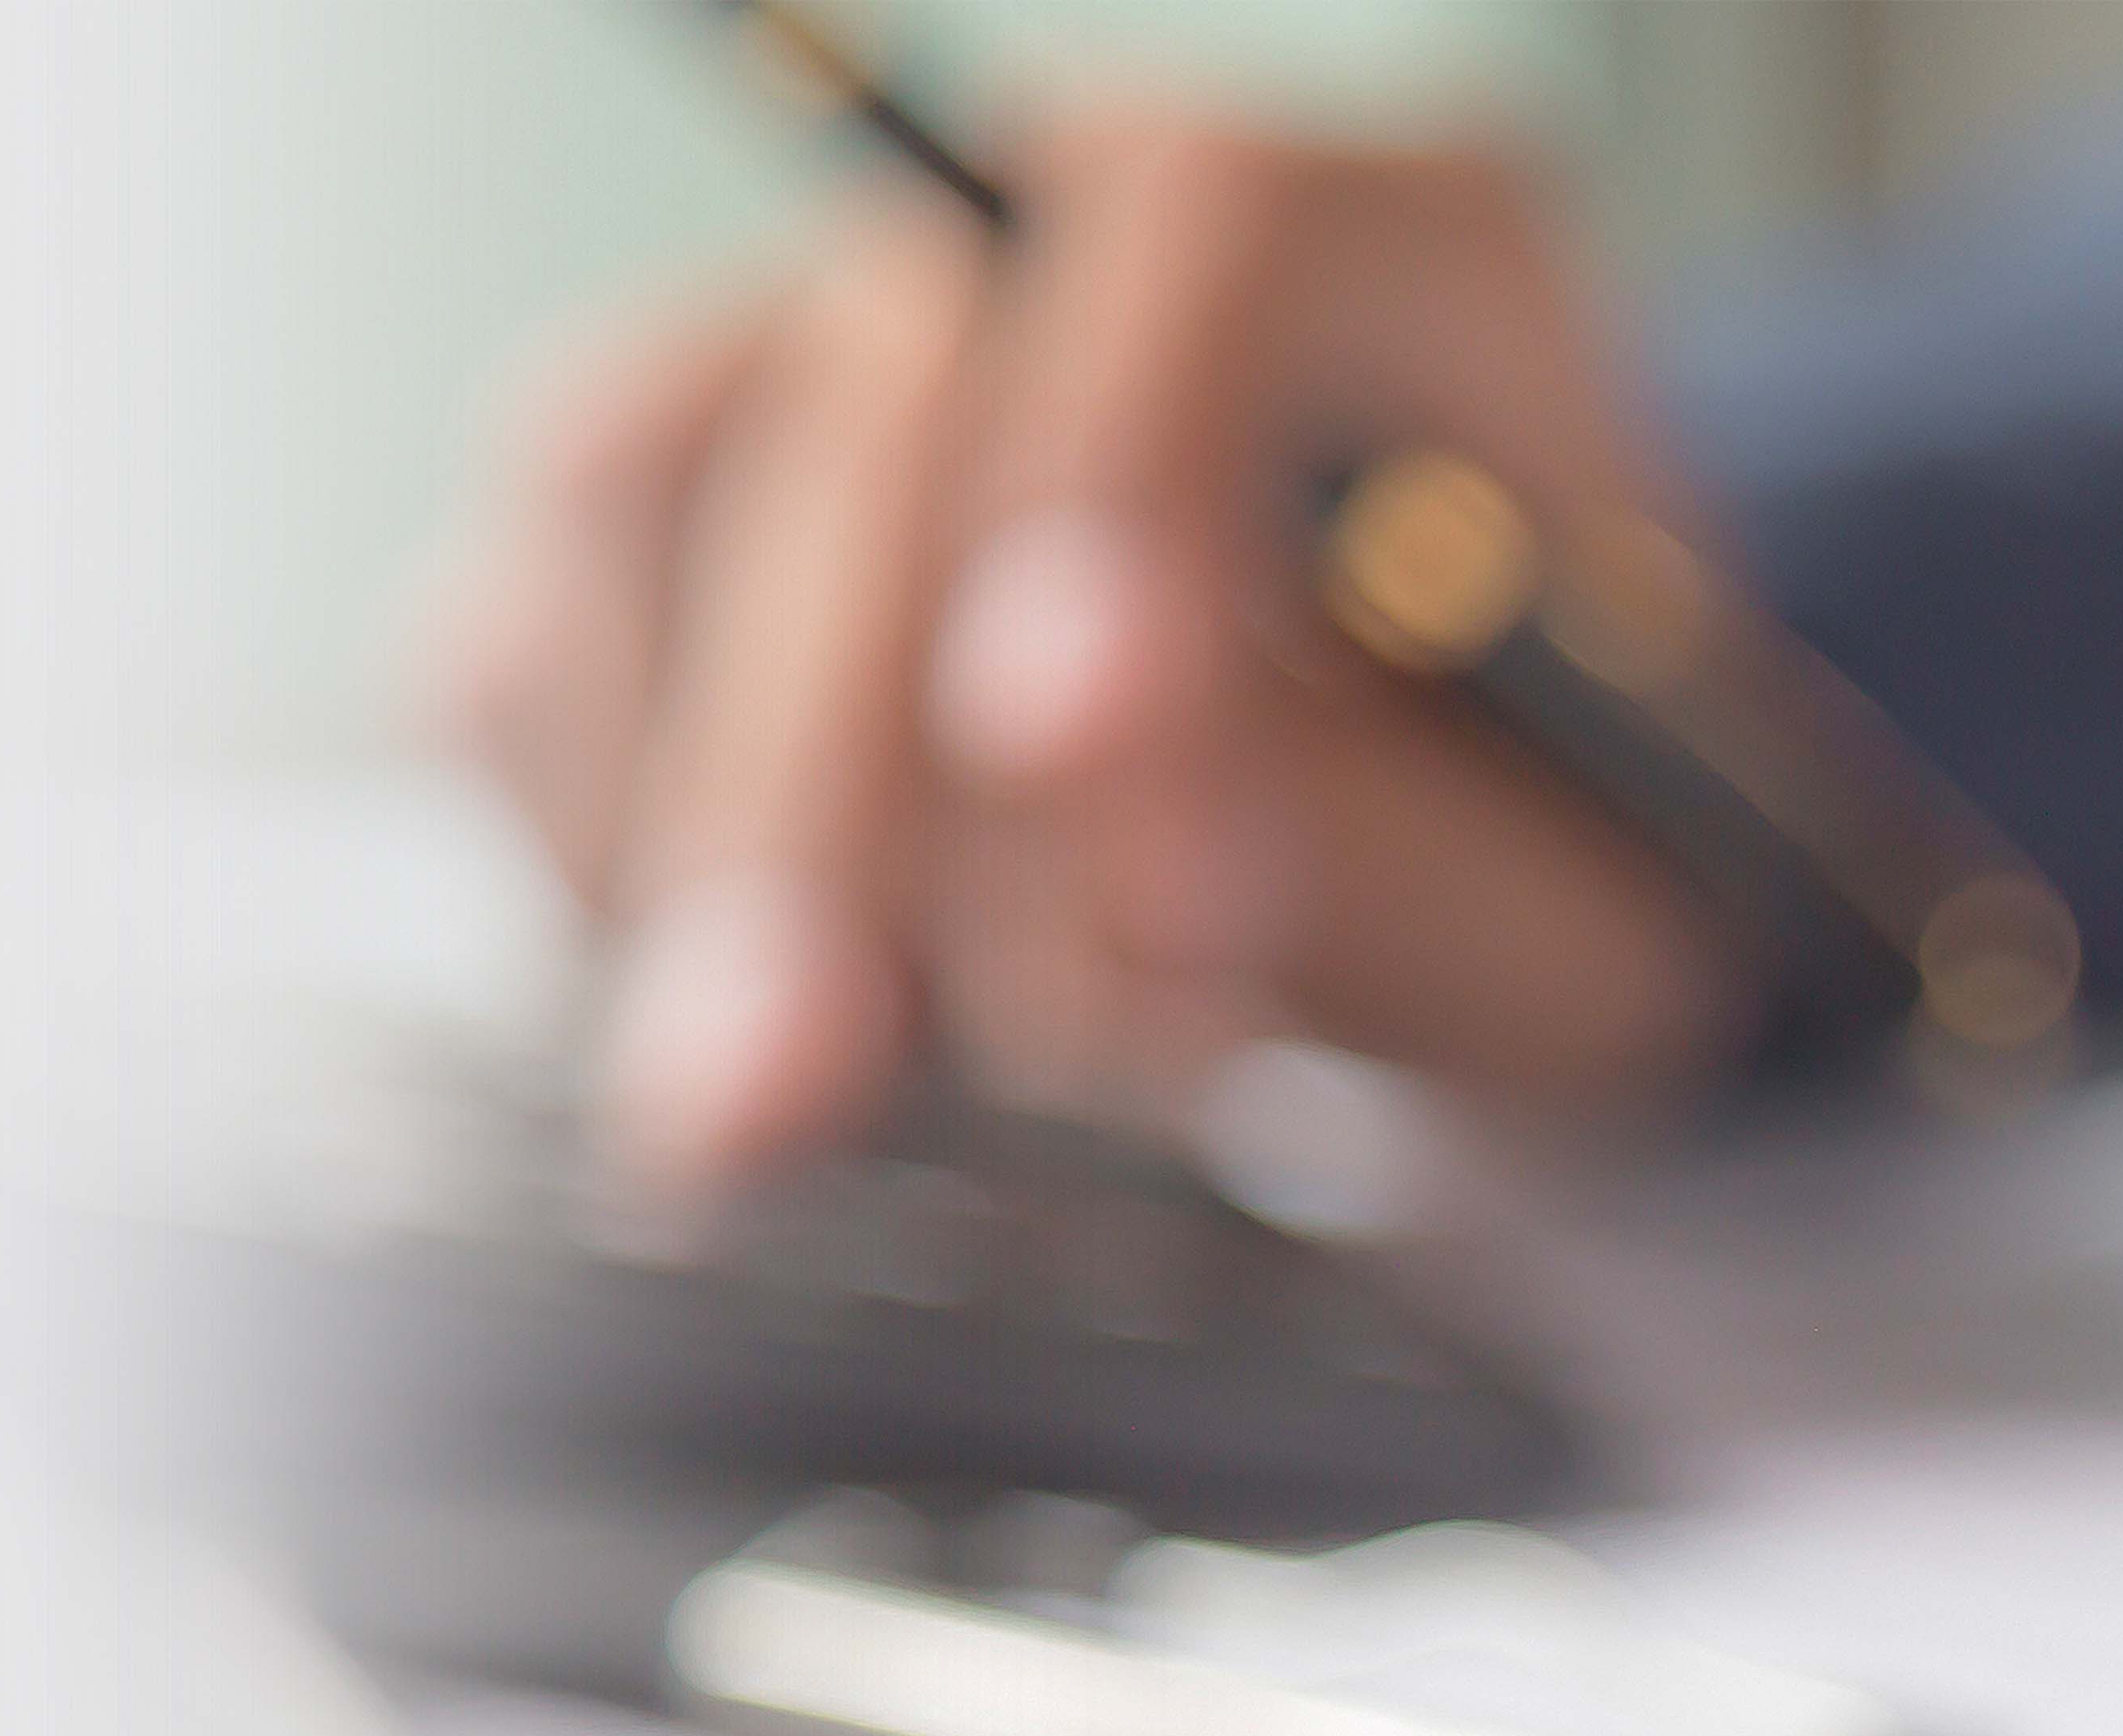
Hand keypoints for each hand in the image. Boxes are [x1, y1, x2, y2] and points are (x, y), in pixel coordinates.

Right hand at [424, 112, 1741, 1199]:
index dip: (1110, 486)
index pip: (1201, 250)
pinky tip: (749, 1039)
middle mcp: (1069, 240)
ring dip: (694, 839)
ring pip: (632, 498)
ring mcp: (841, 356)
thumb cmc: (1571, 857)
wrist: (1488, 878)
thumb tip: (1126, 893)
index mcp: (1383, 243)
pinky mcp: (667, 522)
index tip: (1058, 739)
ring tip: (778, 1109)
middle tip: (824, 1065)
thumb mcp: (1592, 888)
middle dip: (837, 772)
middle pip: (870, 406)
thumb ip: (1392, 864)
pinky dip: (613, 861)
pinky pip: (529, 652)